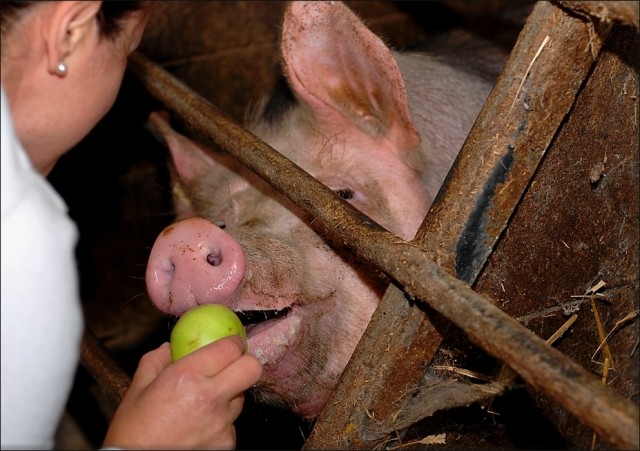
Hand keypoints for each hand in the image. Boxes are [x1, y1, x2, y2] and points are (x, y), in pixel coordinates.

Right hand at [102, 336, 261, 448]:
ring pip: (241, 398)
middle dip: (245, 364)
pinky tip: (201, 426)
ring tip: (204, 404)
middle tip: (232, 366)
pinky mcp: (226, 443)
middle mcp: (209, 398)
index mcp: (187, 376)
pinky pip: (231, 424)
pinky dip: (221, 422)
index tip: (230, 345)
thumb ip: (155, 361)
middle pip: (251, 368)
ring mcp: (221, 423)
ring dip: (229, 395)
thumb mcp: (137, 389)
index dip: (234, 343)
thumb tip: (170, 347)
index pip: (230, 348)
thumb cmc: (133, 431)